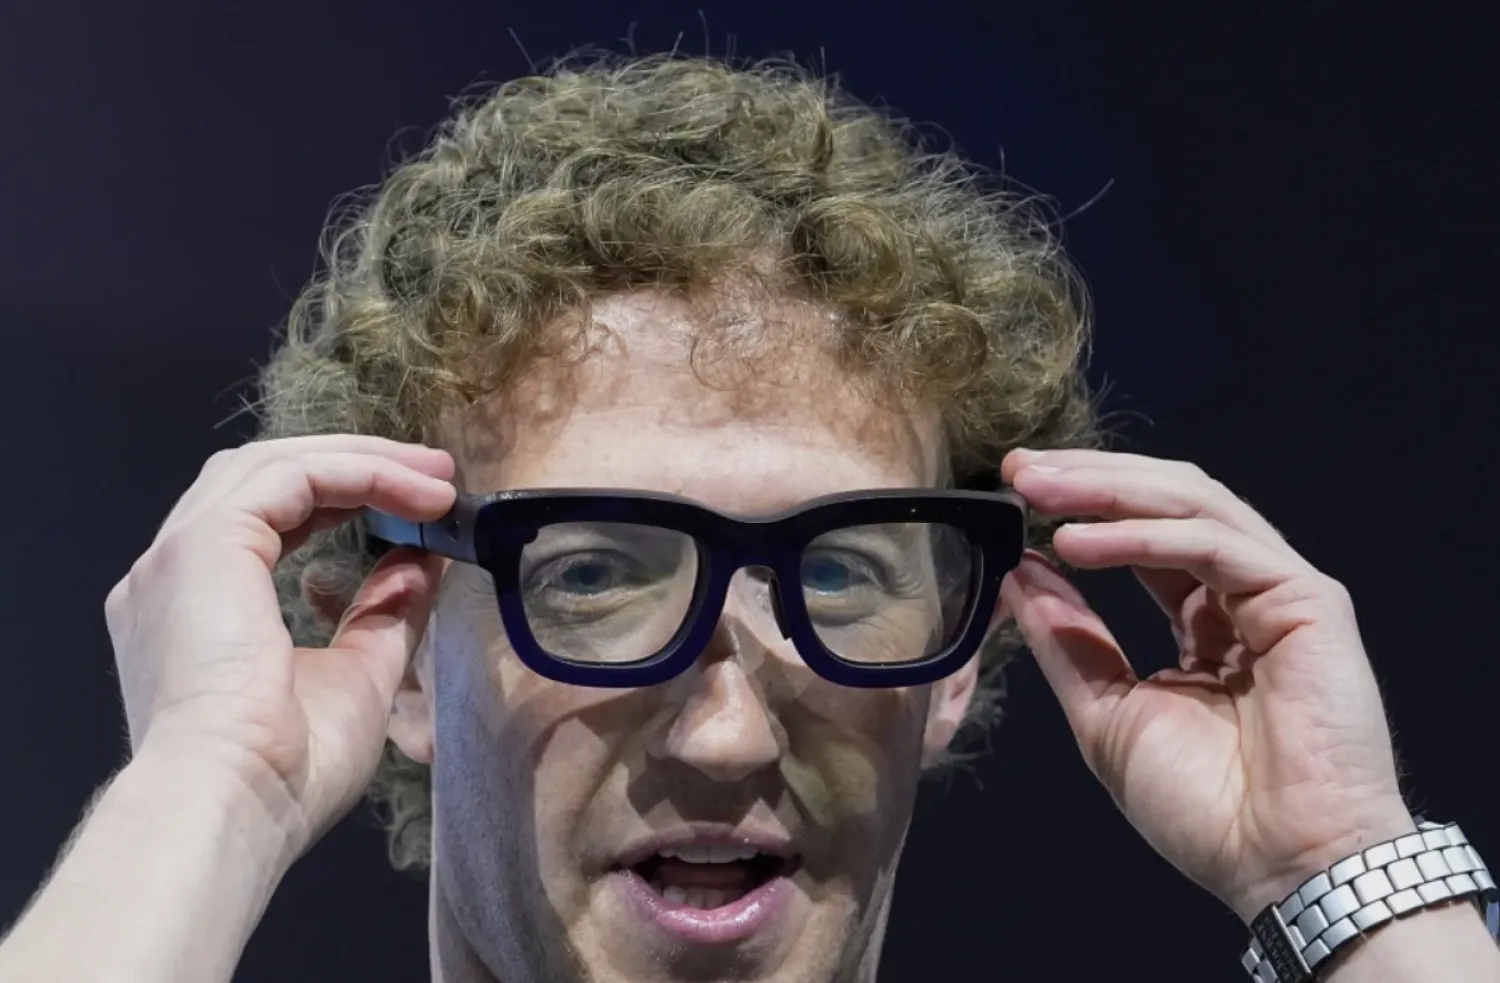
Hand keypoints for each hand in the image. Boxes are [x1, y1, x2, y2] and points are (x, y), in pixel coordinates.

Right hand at [104, 435, 455, 855]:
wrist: (233, 806)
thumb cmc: (285, 772)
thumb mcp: (358, 675)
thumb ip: (383, 611)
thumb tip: (420, 561)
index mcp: (196, 611)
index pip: (270, 519)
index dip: (346, 499)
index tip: (420, 508)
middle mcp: (174, 575)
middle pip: (266, 477)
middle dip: (357, 466)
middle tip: (436, 474)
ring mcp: (179, 555)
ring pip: (275, 466)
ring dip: (363, 461)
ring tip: (436, 477)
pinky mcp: (203, 544)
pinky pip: (291, 478)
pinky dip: (358, 474)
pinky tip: (417, 493)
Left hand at [999, 448, 1411, 922]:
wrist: (1279, 868)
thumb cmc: (1205, 808)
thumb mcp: (1107, 713)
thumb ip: (1068, 639)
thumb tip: (1018, 574)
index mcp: (1204, 619)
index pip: (1142, 532)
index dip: (1082, 505)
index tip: (1013, 491)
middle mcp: (1242, 593)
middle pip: (1167, 501)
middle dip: (1089, 479)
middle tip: (1018, 470)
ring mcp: (1278, 591)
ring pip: (1192, 505)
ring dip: (1108, 491)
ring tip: (1036, 490)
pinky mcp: (1306, 601)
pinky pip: (1214, 546)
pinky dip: (1141, 537)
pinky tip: (1079, 543)